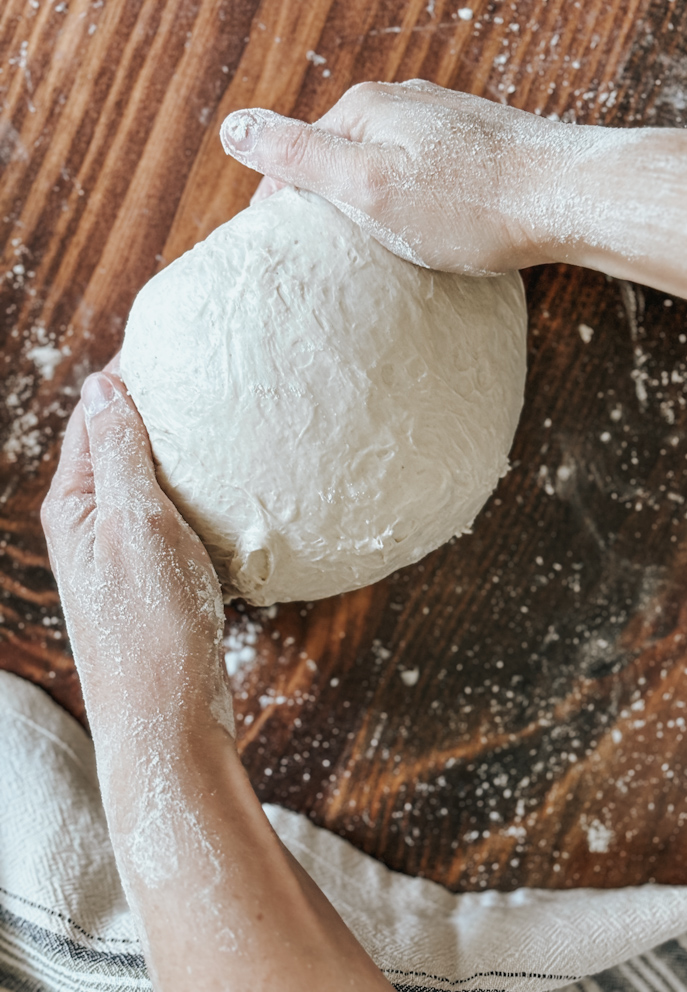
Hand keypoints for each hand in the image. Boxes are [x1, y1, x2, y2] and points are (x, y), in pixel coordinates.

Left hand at [41, 370, 232, 750]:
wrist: (169, 717)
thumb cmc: (150, 624)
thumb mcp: (136, 524)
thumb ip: (120, 454)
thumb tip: (102, 386)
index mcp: (76, 506)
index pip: (94, 420)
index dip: (126, 378)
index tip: (170, 345)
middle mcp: (94, 527)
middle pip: (123, 448)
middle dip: (160, 413)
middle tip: (209, 379)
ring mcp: (127, 555)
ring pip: (154, 486)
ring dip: (185, 458)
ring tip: (228, 427)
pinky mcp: (159, 579)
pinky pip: (179, 521)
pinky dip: (202, 500)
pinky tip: (233, 494)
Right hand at [221, 80, 686, 321]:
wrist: (565, 197)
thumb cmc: (468, 203)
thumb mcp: (367, 186)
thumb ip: (298, 156)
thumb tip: (232, 128)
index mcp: (365, 111)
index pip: (295, 155)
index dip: (281, 207)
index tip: (282, 256)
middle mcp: (401, 104)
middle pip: (339, 159)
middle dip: (326, 205)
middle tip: (329, 261)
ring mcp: (441, 123)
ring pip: (382, 167)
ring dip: (369, 207)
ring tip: (375, 252)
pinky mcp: (474, 146)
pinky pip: (421, 176)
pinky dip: (410, 206)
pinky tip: (425, 233)